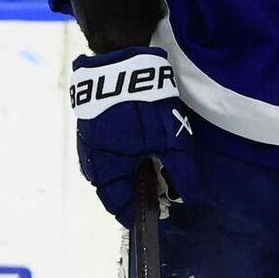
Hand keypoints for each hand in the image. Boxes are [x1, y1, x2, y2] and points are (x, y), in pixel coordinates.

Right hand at [69, 46, 197, 227]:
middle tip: (167, 188)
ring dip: (136, 171)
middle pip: (117, 187)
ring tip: (160, 166)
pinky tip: (147, 147)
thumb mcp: (170, 140)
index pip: (119, 205)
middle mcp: (92, 160)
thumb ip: (180, 171)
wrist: (120, 62)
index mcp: (105, 170)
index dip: (141, 213)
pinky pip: (113, 151)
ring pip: (115, 168)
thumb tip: (188, 198)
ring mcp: (90, 142)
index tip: (162, 214)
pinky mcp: (95, 125)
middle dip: (141, 190)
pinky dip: (130, 155)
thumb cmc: (144, 106)